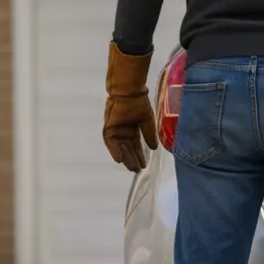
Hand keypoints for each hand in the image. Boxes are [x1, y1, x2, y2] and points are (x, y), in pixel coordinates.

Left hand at [103, 42, 159, 171]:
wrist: (129, 92)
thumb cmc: (138, 103)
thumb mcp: (147, 121)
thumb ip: (149, 135)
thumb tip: (154, 148)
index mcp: (133, 129)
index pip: (136, 145)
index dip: (139, 155)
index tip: (144, 165)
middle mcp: (123, 131)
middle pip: (127, 149)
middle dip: (132, 159)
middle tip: (136, 170)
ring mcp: (115, 129)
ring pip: (119, 147)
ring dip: (124, 157)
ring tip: (130, 167)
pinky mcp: (109, 127)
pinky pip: (110, 142)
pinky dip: (114, 151)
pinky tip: (119, 159)